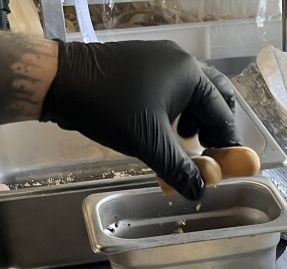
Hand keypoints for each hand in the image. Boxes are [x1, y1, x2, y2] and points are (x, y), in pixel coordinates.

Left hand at [41, 40, 238, 199]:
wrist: (60, 81)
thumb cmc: (110, 109)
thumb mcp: (150, 144)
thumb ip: (180, 169)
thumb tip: (199, 191)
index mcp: (190, 74)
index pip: (222, 112)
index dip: (226, 142)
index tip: (223, 164)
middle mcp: (180, 61)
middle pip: (214, 95)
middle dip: (214, 124)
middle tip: (208, 149)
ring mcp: (159, 58)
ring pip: (192, 90)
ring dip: (195, 117)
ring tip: (184, 140)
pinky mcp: (141, 63)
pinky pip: (172, 87)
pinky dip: (176, 108)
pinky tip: (162, 127)